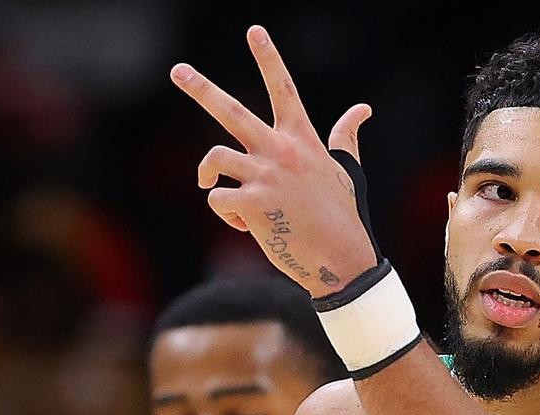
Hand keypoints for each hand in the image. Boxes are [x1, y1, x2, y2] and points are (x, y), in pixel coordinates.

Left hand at [170, 25, 376, 296]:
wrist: (341, 259)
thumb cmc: (344, 216)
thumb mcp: (347, 170)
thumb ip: (346, 136)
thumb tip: (363, 110)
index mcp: (302, 140)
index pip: (283, 89)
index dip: (269, 57)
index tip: (254, 31)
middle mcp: (280, 152)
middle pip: (231, 111)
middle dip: (201, 88)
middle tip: (177, 70)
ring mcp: (264, 177)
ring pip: (213, 160)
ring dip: (207, 177)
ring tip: (213, 188)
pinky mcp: (252, 205)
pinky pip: (216, 199)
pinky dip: (224, 213)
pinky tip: (244, 225)